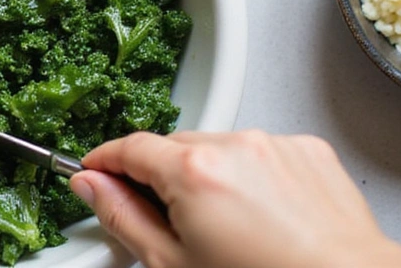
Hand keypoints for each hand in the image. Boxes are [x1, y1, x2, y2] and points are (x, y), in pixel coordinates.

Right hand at [70, 131, 400, 267]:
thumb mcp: (173, 264)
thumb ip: (121, 217)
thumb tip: (91, 187)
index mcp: (195, 171)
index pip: (129, 147)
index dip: (105, 160)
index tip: (96, 171)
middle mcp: (236, 146)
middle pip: (173, 146)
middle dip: (161, 176)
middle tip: (165, 220)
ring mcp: (276, 145)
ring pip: (217, 147)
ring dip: (208, 174)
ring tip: (226, 228)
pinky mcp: (308, 151)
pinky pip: (260, 152)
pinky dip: (250, 175)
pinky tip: (259, 217)